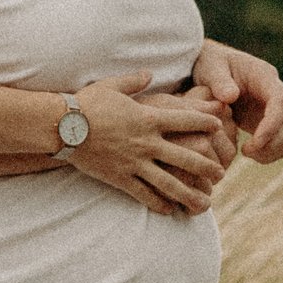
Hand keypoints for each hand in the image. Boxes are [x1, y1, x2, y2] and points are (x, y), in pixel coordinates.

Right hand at [67, 71, 227, 215]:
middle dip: (207, 166)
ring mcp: (134, 162)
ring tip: (205, 203)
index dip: (205, 121)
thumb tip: (148, 73)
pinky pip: (144, 194)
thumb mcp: (112, 86)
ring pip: (169, 182)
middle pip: (186, 156)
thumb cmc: (86, 103)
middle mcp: (146, 142)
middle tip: (222, 174)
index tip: (220, 125)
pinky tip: (171, 209)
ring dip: (190, 192)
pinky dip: (159, 203)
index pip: (186, 119)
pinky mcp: (120, 178)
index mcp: (148, 117)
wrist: (61, 126)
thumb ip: (134, 81)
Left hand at [190, 42, 282, 162]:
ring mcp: (277, 107)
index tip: (255, 143)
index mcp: (264, 76)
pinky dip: (273, 152)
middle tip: (247, 152)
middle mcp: (277, 91)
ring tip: (247, 153)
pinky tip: (251, 154)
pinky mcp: (272, 121)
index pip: (280, 101)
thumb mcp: (210, 68)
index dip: (272, 124)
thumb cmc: (212, 65)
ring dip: (276, 149)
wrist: (214, 70)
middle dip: (276, 142)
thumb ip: (219, 81)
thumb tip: (231, 96)